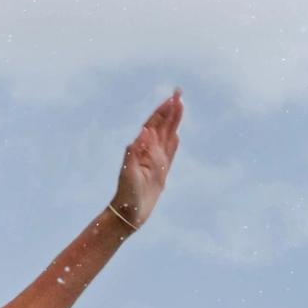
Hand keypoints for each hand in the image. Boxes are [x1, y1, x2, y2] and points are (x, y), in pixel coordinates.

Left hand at [109, 89, 184, 232]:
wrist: (128, 214)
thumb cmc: (126, 195)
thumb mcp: (129, 172)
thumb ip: (135, 152)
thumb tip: (144, 131)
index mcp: (142, 149)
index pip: (154, 124)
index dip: (163, 110)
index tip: (172, 97)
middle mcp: (149, 152)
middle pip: (162, 126)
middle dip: (170, 110)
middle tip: (179, 93)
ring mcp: (156, 161)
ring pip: (168, 136)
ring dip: (174, 122)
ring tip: (180, 107)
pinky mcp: (161, 172)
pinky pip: (170, 154)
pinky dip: (174, 143)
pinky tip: (176, 136)